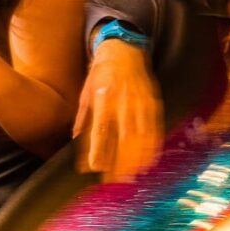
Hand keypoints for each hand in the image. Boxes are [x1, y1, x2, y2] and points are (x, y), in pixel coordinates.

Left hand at [73, 38, 162, 182]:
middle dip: (119, 162)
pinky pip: (154, 129)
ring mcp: (140, 103)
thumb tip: (74, 139)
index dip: (99, 150)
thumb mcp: (85, 92)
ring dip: (136, 159)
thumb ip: (82, 117)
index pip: (101, 130)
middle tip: (114, 181)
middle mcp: (123, 102)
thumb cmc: (101, 73)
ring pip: (140, 137)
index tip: (95, 167)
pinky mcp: (153, 103)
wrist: (124, 49)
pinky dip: (152, 147)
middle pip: (122, 139)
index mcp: (104, 98)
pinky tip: (149, 161)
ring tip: (131, 177)